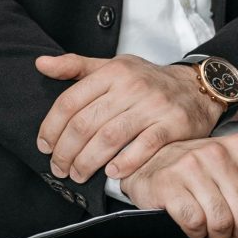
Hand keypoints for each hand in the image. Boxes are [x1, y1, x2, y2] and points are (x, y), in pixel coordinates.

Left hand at [34, 51, 223, 184]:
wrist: (197, 86)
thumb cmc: (147, 80)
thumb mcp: (112, 66)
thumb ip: (75, 66)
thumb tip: (40, 64)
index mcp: (112, 71)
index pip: (70, 102)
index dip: (51, 128)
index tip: (44, 146)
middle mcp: (131, 86)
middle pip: (86, 123)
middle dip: (66, 151)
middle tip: (59, 168)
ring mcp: (153, 105)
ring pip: (110, 138)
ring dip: (88, 161)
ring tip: (78, 174)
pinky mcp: (173, 124)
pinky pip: (144, 147)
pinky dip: (125, 163)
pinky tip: (111, 173)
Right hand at [122, 132, 237, 237]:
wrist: (146, 159)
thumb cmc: (199, 167)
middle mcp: (216, 153)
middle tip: (234, 231)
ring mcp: (190, 168)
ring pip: (222, 222)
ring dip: (219, 234)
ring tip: (212, 227)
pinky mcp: (168, 185)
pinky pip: (195, 223)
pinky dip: (196, 232)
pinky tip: (192, 223)